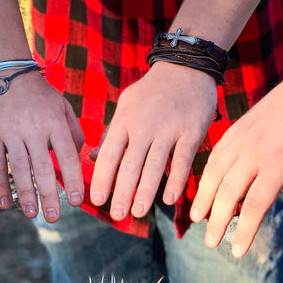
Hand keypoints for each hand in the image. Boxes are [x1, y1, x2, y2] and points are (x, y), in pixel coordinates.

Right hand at [0, 70, 83, 220]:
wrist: (3, 68)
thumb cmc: (38, 92)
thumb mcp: (62, 106)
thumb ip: (73, 132)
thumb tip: (79, 160)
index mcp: (54, 122)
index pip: (67, 155)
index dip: (72, 179)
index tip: (77, 201)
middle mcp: (33, 129)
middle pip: (42, 167)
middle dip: (49, 195)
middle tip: (54, 218)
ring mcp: (10, 132)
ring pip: (19, 167)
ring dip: (26, 193)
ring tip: (32, 215)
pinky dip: (0, 184)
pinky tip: (5, 203)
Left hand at [89, 62, 216, 219]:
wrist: (186, 67)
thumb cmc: (152, 92)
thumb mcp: (126, 106)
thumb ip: (112, 134)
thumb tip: (91, 159)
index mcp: (125, 119)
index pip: (109, 154)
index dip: (102, 178)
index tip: (96, 200)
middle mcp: (144, 125)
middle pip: (130, 164)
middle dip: (122, 192)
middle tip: (117, 215)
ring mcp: (168, 128)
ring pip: (155, 165)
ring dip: (146, 192)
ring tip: (139, 212)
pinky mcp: (191, 131)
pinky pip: (183, 160)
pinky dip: (176, 181)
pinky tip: (169, 200)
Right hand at [190, 67, 282, 256]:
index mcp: (281, 160)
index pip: (255, 204)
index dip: (244, 231)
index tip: (238, 252)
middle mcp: (256, 149)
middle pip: (228, 192)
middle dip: (217, 221)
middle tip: (210, 243)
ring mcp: (245, 136)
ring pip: (215, 171)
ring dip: (203, 196)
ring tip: (195, 218)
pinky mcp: (241, 125)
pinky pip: (218, 152)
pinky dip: (208, 172)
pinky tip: (204, 186)